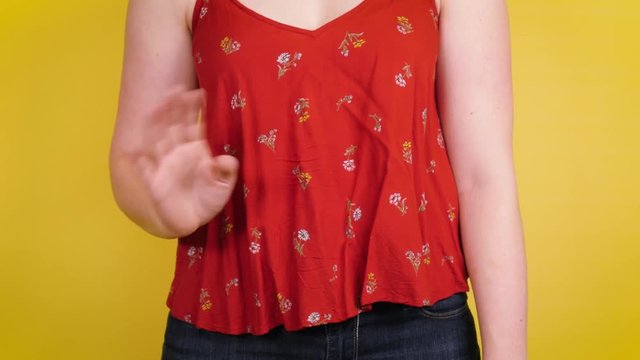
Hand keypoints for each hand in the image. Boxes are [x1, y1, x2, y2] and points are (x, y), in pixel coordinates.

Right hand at [134, 85, 238, 237]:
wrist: (193, 220)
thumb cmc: (209, 199)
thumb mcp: (224, 185)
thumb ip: (226, 171)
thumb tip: (227, 160)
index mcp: (195, 149)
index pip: (194, 124)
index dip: (195, 109)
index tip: (199, 92)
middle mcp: (178, 153)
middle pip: (174, 126)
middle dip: (174, 108)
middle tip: (177, 89)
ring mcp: (165, 166)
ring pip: (158, 140)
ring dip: (157, 125)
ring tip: (157, 108)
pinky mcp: (155, 183)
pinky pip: (146, 172)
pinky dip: (142, 164)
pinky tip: (138, 155)